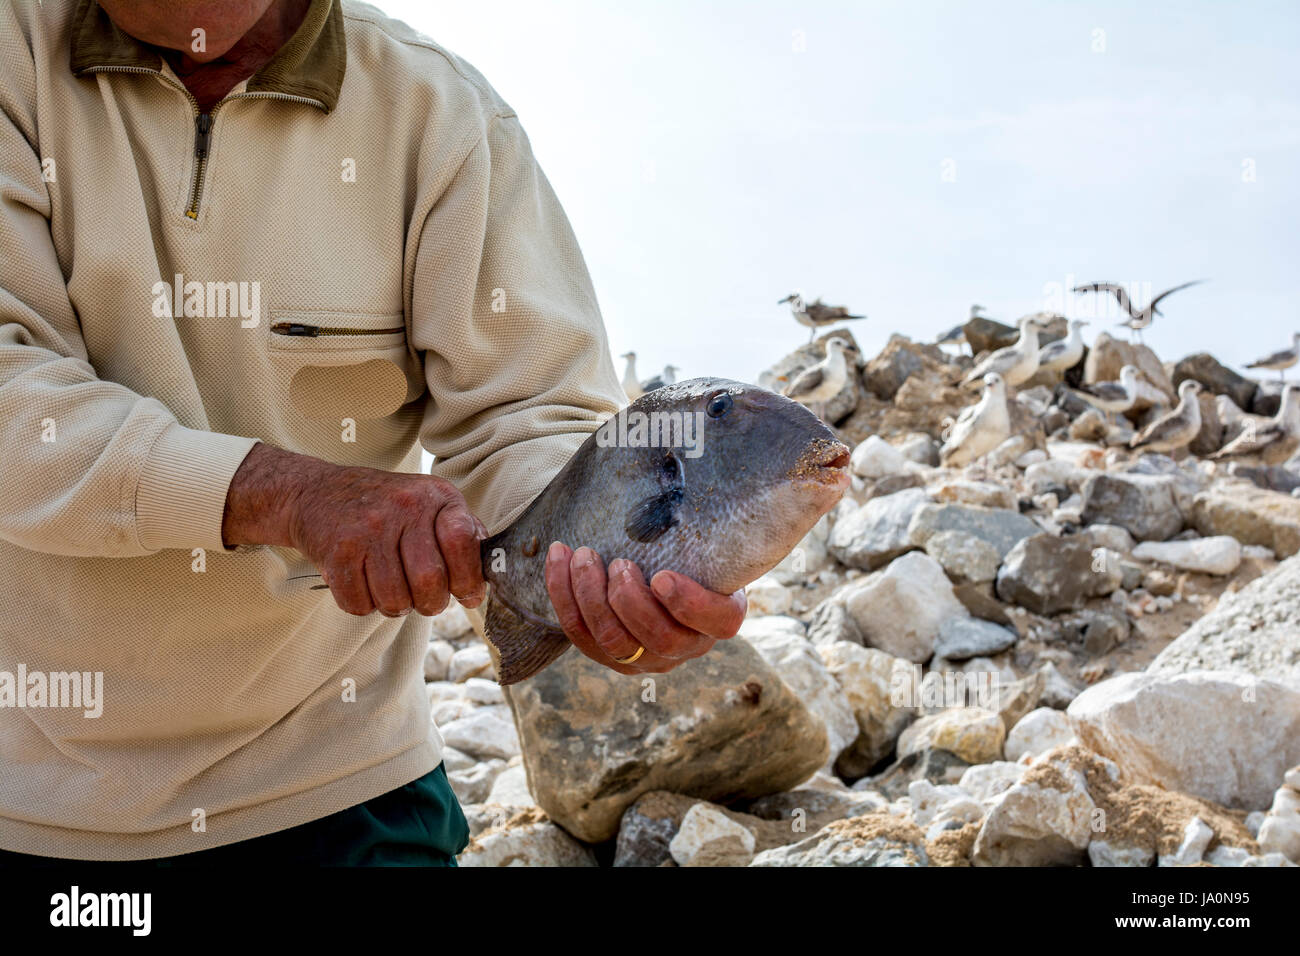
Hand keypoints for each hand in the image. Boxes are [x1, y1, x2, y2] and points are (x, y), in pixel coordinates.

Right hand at [222, 443, 486, 616]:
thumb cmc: (385, 507)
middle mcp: (403, 507)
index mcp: (435, 496)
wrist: (316, 492)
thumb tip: (487, 578)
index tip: (466, 593)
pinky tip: (362, 582)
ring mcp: (368, 528)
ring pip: (395, 601)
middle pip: (430, 583)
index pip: (464, 541)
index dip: (470, 579)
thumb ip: (464, 533)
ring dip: (395, 606)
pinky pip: (360, 605)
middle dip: (431, 603)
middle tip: (423, 597)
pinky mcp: (336, 551)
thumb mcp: (430, 503)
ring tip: (389, 586)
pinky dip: (363, 605)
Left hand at [543, 542, 745, 674]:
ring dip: (591, 597)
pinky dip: (563, 596)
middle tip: (617, 562)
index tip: (662, 576)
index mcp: (720, 616)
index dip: (688, 604)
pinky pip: (580, 634)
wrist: (659, 558)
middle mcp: (687, 644)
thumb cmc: (690, 544)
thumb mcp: (710, 535)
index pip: (716, 621)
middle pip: (659, 638)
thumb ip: (712, 523)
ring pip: (614, 642)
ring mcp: (646, 657)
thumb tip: (717, 478)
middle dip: (629, 600)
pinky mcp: (608, 655)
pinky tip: (559, 558)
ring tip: (584, 557)